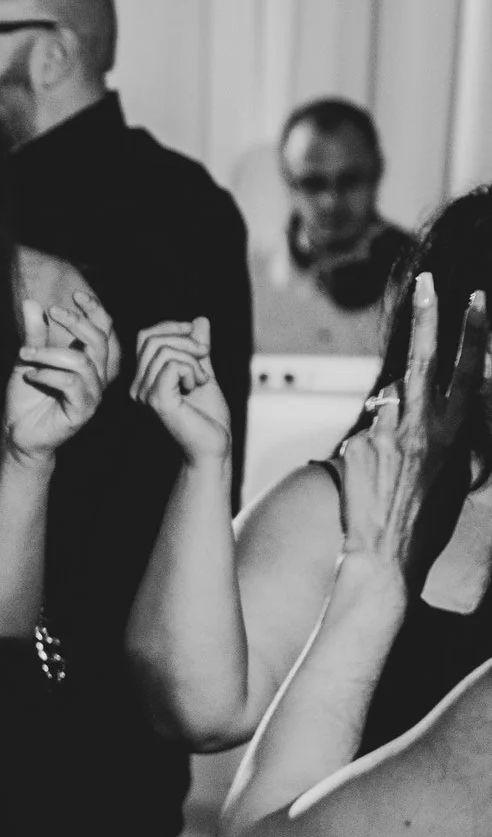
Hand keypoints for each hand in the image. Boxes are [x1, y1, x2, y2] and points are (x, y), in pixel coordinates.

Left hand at [2, 289, 115, 464]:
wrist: (18, 430)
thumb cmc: (28, 394)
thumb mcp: (28, 358)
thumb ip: (34, 333)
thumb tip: (31, 302)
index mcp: (88, 361)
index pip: (105, 331)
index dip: (96, 311)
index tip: (76, 295)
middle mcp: (96, 376)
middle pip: (100, 341)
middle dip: (77, 322)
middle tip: (52, 312)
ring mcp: (92, 394)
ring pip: (82, 362)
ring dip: (50, 352)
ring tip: (26, 354)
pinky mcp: (82, 411)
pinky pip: (71, 384)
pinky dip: (48, 374)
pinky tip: (31, 375)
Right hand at [132, 317, 231, 467]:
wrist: (214, 448)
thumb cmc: (208, 419)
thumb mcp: (203, 373)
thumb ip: (198, 349)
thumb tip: (199, 320)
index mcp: (144, 378)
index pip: (146, 336)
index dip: (171, 327)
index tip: (198, 340)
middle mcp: (138, 385)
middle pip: (152, 339)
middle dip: (186, 341)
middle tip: (205, 358)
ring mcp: (144, 393)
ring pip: (163, 351)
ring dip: (193, 360)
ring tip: (201, 379)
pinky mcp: (157, 400)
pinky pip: (171, 366)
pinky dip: (191, 369)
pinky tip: (197, 385)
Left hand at [338, 274, 486, 571]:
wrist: (385, 553)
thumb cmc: (420, 515)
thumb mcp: (447, 471)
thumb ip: (434, 429)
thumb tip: (413, 398)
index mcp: (454, 434)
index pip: (469, 373)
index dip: (474, 335)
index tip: (476, 299)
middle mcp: (426, 429)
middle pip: (427, 360)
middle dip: (430, 318)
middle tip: (429, 283)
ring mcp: (391, 434)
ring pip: (389, 399)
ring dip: (391, 415)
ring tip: (394, 459)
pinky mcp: (360, 444)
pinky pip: (366, 429)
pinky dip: (369, 443)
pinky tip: (374, 474)